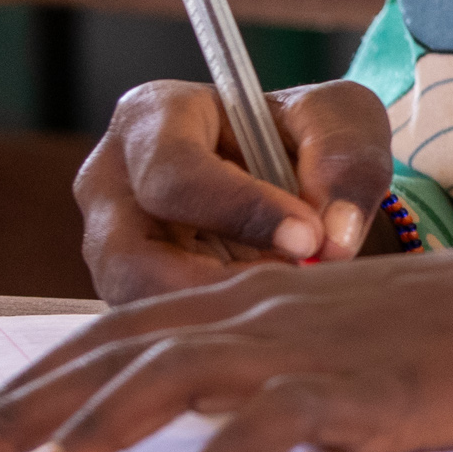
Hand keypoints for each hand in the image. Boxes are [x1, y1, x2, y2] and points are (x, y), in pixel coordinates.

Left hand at [0, 246, 452, 451]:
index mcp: (250, 299)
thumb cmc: (438, 339)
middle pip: (119, 351)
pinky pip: (284, 416)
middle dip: (24, 405)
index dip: (38, 374)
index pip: (119, 329)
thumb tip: (184, 431)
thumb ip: (255, 369)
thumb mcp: (329, 342)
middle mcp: (261, 310)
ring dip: (100, 427)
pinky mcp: (360, 382)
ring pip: (179, 375)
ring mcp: (306, 344)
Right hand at [77, 77, 395, 303]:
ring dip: (212, 318)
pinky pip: (155, 329)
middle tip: (292, 288)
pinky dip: (210, 333)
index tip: (310, 238)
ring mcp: (108, 244)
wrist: (289, 168)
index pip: (175, 174)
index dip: (242, 212)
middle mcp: (110, 183)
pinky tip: (262, 324)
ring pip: (138, 307)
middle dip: (216, 284)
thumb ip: (344, 160)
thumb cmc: (303, 132)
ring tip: (281, 307)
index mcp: (149, 118)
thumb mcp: (340, 118)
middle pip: (132, 259)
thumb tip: (334, 238)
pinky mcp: (126, 292)